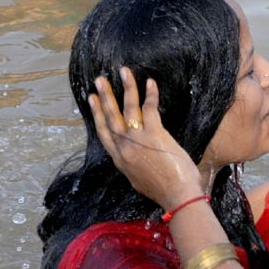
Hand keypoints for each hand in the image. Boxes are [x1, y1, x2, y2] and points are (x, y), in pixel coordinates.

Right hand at [88, 67, 202, 210]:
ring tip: (122, 72)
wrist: (177, 196)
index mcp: (120, 161)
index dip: (97, 115)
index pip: (104, 134)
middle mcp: (124, 148)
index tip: (91, 100)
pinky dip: (149, 94)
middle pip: (110, 118)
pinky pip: (150, 108)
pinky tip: (149, 82)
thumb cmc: (165, 192)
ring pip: (127, 109)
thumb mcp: (141, 180)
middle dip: (104, 97)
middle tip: (99, 80)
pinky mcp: (154, 135)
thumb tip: (138, 159)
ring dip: (125, 88)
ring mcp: (137, 140)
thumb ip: (136, 166)